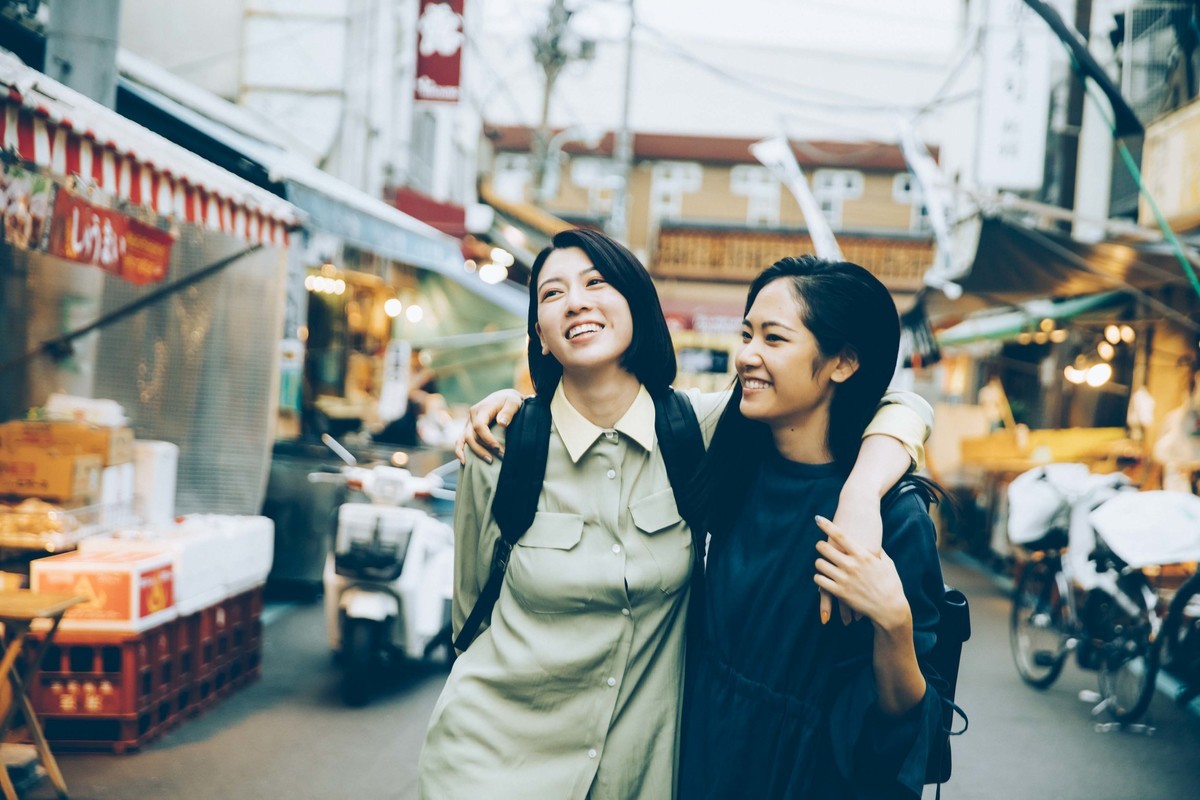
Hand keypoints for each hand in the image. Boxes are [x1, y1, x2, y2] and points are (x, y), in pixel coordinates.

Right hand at [454, 389, 525, 463]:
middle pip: (471, 436)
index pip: (479, 426)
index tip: (498, 448)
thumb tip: (502, 423)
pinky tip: (464, 461)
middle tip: (496, 458)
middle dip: (482, 449)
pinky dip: (460, 450)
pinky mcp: (469, 428)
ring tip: (488, 462)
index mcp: (481, 409)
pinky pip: (460, 440)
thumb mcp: (513, 402)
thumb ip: (508, 412)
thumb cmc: (509, 400)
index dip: (487, 439)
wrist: (504, 398)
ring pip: (464, 440)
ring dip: (474, 452)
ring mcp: (468, 422)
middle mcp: (471, 416)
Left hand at [822, 488, 883, 624]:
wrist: (891, 608)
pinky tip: (823, 578)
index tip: (817, 519)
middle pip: (824, 548)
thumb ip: (878, 551)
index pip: (840, 535)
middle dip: (821, 545)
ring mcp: (844, 579)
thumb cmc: (892, 584)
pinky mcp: (840, 593)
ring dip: (820, 562)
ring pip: (819, 564)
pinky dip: (819, 578)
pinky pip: (819, 581)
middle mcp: (851, 565)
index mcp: (863, 555)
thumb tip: (874, 541)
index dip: (827, 525)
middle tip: (821, 546)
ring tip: (823, 563)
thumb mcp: (887, 563)